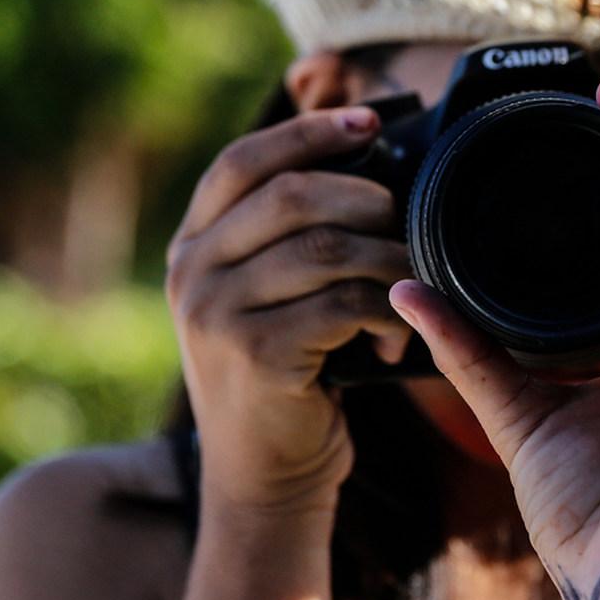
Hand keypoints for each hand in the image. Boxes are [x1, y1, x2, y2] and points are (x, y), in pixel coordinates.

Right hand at [165, 105, 414, 537]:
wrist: (262, 477)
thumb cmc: (287, 377)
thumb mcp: (267, 298)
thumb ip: (290, 239)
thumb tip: (373, 165)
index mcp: (193, 245)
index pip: (243, 160)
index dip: (308, 132)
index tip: (369, 122)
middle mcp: (191, 272)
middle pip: (290, 195)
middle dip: (365, 197)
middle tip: (405, 221)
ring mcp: (215, 313)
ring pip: (325, 248)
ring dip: (385, 258)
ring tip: (408, 282)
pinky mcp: (254, 354)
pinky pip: (340, 305)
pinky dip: (383, 312)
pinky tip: (392, 335)